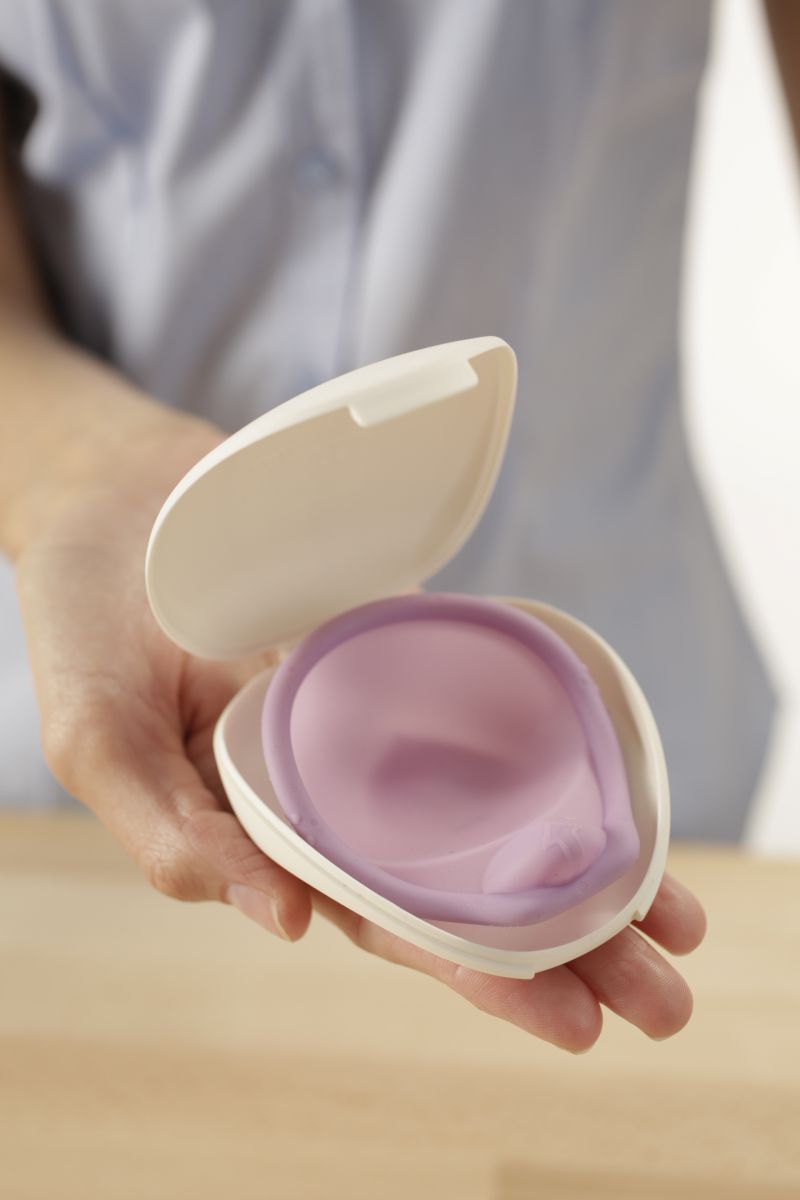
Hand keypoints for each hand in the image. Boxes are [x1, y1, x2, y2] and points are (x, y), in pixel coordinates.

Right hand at [15, 409, 704, 1052]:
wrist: (124, 488)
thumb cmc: (87, 615)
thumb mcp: (96, 734)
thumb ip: (170, 833)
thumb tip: (288, 925)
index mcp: (262, 827)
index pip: (377, 920)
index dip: (469, 970)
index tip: (568, 1016)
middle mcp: (331, 785)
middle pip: (454, 879)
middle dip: (556, 943)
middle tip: (661, 998)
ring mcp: (375, 713)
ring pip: (483, 802)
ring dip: (576, 857)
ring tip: (676, 914)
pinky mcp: (404, 643)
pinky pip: (485, 699)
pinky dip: (551, 743)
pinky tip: (618, 780)